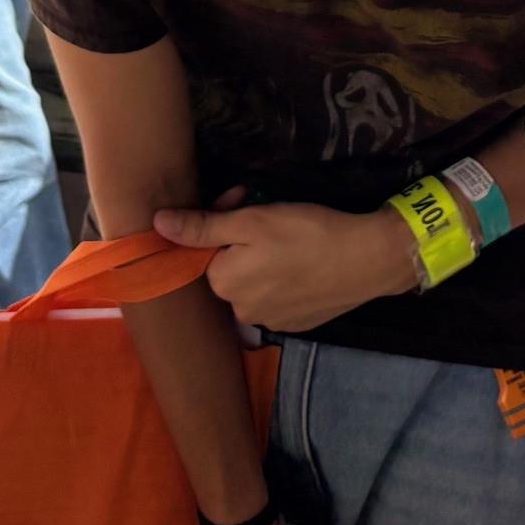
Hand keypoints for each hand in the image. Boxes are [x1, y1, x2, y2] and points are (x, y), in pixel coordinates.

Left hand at [153, 199, 418, 332]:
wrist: (368, 259)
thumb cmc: (307, 232)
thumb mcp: (252, 220)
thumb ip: (202, 226)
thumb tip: (156, 225)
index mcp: (223, 285)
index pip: (205, 250)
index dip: (221, 222)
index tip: (243, 200)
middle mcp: (240, 311)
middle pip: (228, 267)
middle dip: (241, 240)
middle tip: (270, 212)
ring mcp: (271, 321)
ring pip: (253, 282)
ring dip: (262, 260)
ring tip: (292, 237)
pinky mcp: (297, 324)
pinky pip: (278, 297)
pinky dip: (285, 278)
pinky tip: (305, 262)